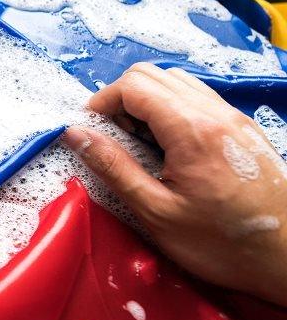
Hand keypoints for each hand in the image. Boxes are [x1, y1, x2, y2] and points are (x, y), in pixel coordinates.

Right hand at [63, 63, 286, 304]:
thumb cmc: (222, 245)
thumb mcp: (156, 212)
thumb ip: (114, 168)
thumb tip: (76, 134)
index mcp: (193, 132)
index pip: (135, 86)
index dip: (102, 101)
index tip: (89, 129)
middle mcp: (217, 114)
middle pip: (154, 75)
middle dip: (121, 98)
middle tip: (111, 137)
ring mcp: (234, 118)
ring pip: (177, 82)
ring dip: (147, 102)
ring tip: (138, 143)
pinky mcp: (243, 129)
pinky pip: (198, 99)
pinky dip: (171, 110)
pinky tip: (167, 147)